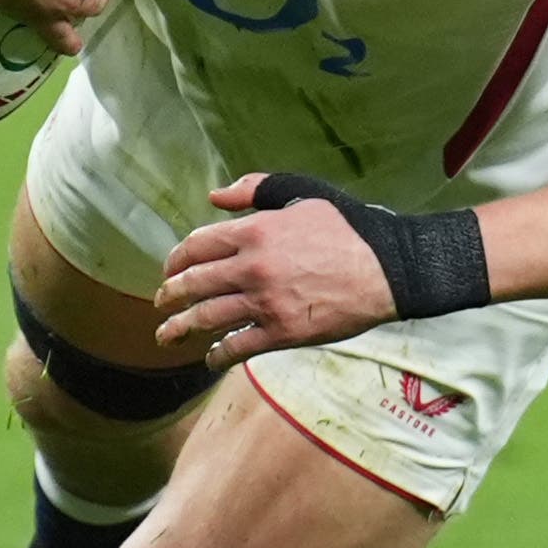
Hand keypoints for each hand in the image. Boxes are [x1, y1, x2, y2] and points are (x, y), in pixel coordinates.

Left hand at [151, 175, 399, 360]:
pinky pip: (238, 347)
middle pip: (194, 284)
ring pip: (207, 318)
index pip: (197, 246)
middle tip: (160, 303)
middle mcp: (252, 267)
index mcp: (254, 231)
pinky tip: (210, 357)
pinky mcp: (282, 333)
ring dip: (181, 328)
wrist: (386, 268)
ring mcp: (265, 303)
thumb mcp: (301, 193)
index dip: (176, 259)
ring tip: (167, 336)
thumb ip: (255, 190)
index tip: (170, 269)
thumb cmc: (347, 227)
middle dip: (169, 295)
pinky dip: (218, 354)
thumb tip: (215, 196)